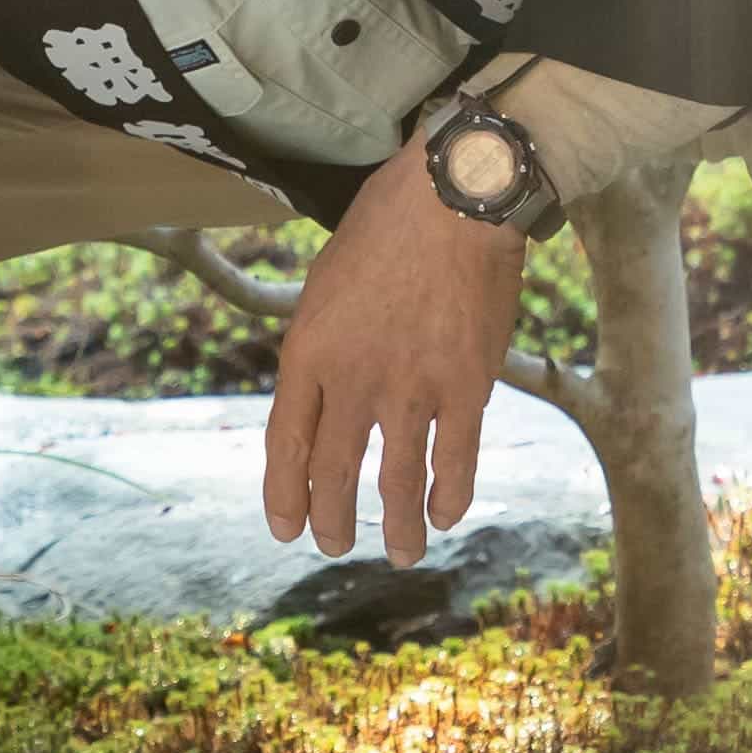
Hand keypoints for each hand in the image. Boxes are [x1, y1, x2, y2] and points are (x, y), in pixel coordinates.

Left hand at [265, 132, 535, 563]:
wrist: (453, 198)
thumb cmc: (384, 228)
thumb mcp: (322, 284)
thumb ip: (318, 348)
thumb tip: (319, 397)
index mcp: (308, 353)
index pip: (286, 445)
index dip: (284, 495)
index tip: (286, 528)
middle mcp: (354, 381)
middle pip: (334, 474)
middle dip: (332, 521)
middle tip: (334, 545)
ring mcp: (412, 389)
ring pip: (397, 483)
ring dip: (396, 528)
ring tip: (401, 554)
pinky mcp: (467, 387)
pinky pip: (457, 460)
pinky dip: (450, 495)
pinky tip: (445, 514)